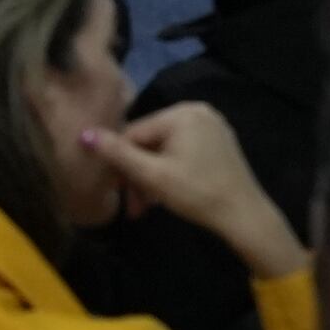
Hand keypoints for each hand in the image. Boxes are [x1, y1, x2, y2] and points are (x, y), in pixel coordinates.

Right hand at [82, 103, 309, 280]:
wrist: (246, 218)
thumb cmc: (198, 193)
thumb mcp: (153, 176)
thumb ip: (117, 153)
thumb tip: (83, 134)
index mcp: (181, 113)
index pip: (134, 133)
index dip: (121, 163)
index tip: (117, 193)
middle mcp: (197, 112)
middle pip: (149, 142)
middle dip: (138, 175)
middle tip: (134, 207)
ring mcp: (211, 127)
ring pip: (164, 150)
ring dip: (151, 178)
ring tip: (147, 207)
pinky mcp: (219, 143)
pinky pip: (182, 152)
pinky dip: (170, 172)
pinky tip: (166, 195)